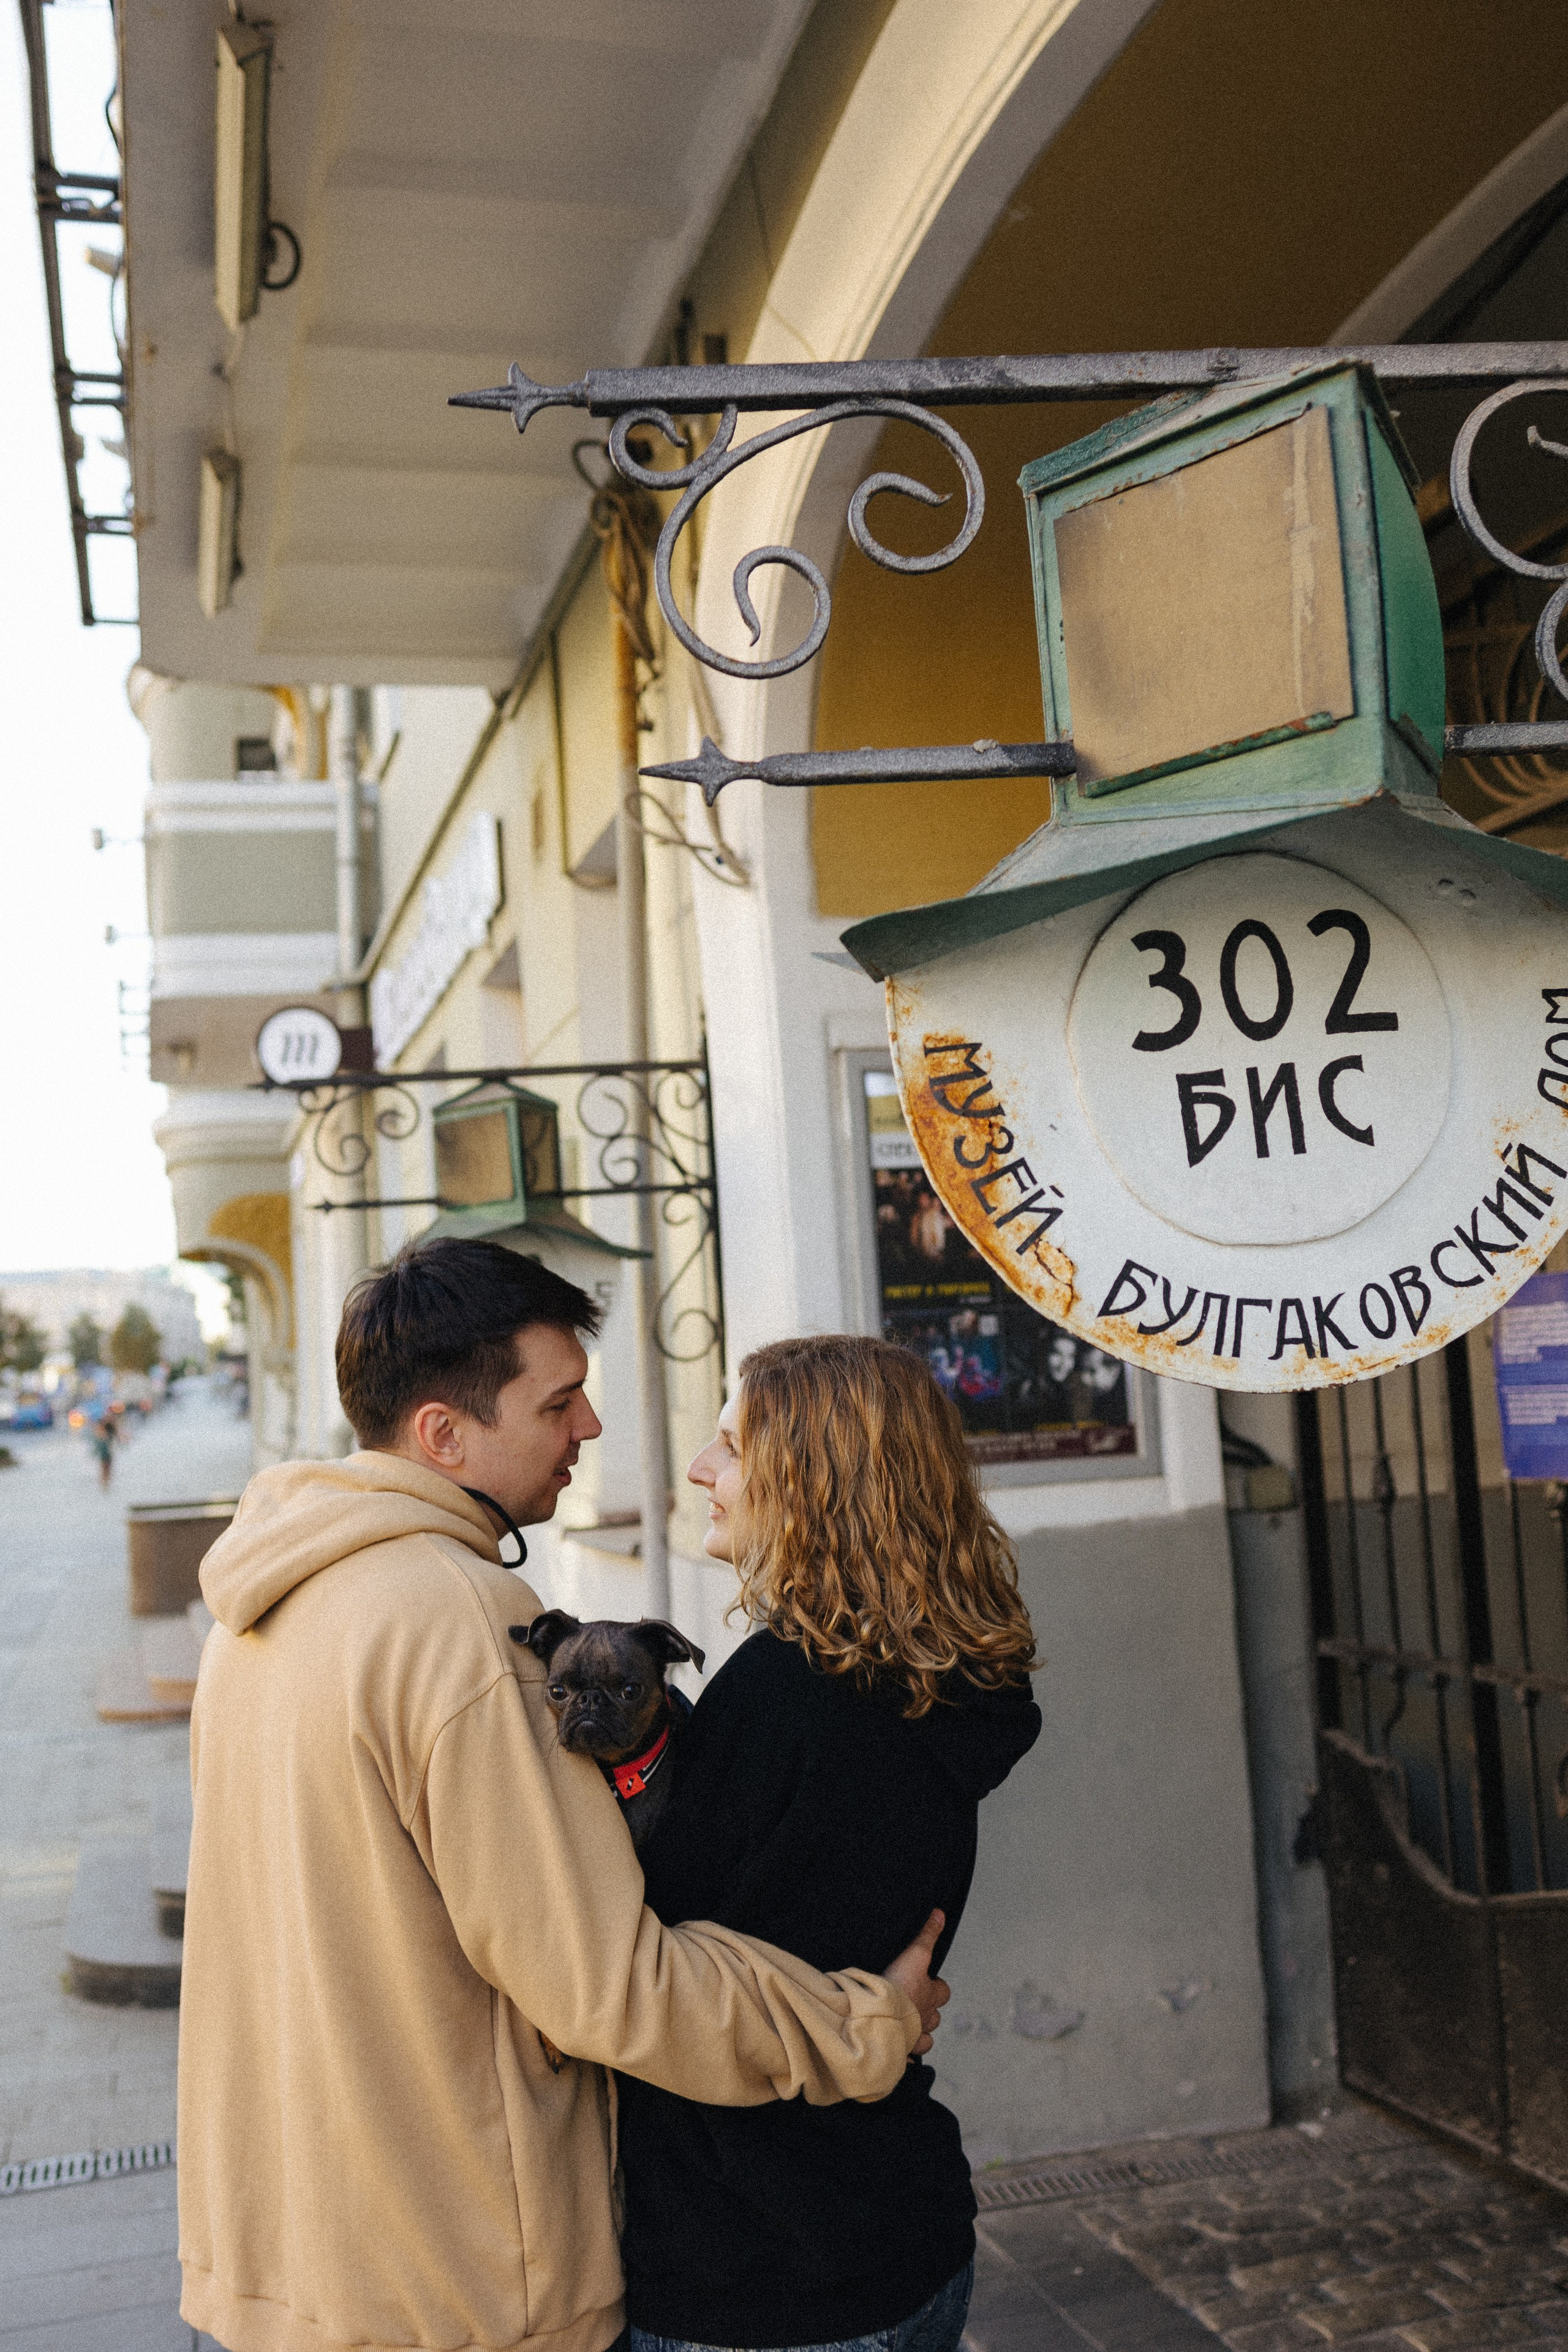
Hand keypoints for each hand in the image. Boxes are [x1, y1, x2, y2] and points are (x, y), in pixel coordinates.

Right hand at [883, 1909, 949, 2054]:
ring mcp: (914, 2036)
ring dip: (919, 2032)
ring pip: (926, 2038)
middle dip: (928, 2012)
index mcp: (930, 1995)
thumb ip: (927, 1935)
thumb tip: (940, 1914)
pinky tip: (896, 2051)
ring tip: (906, 2027)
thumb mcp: (915, 1953)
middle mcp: (926, 2017)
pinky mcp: (900, 2050)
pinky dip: (904, 2055)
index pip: (943, 1992)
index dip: (937, 1987)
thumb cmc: (898, 1985)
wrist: (880, 2015)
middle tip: (913, 2004)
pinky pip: (907, 2058)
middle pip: (936, 2017)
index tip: (928, 1982)